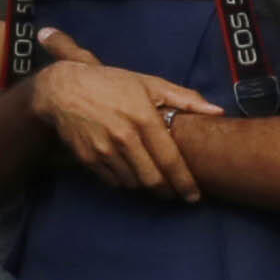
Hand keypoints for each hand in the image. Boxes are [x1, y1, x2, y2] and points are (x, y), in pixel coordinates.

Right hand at [29, 35, 220, 198]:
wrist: (62, 88)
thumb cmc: (111, 83)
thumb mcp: (149, 84)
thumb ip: (185, 99)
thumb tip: (218, 111)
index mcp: (144, 118)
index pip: (170, 160)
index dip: (184, 182)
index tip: (194, 196)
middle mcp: (124, 138)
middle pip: (152, 179)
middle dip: (167, 192)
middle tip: (177, 194)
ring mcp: (104, 150)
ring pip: (133, 183)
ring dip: (147, 188)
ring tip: (156, 183)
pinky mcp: (88, 159)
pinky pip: (113, 181)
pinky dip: (126, 182)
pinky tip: (133, 175)